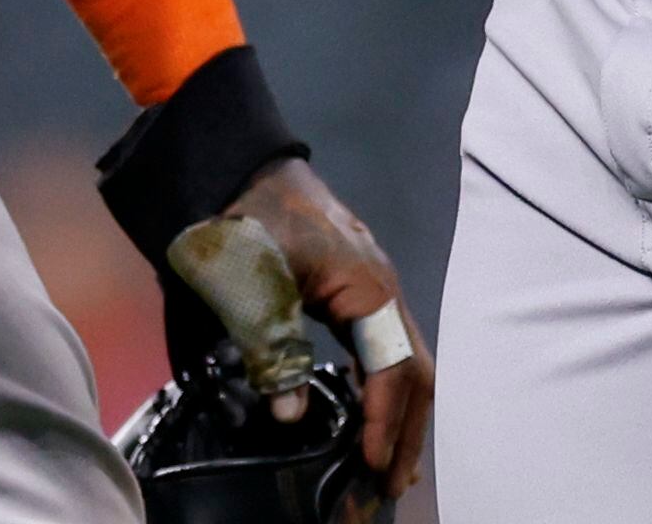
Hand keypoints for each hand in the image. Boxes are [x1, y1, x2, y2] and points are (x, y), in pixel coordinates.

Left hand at [228, 155, 432, 507]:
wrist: (237, 166)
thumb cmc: (247, 221)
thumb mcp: (252, 286)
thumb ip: (272, 349)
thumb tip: (291, 417)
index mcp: (370, 288)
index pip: (394, 368)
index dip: (384, 421)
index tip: (371, 466)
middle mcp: (384, 289)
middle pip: (415, 369)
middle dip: (405, 428)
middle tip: (390, 484)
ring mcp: (373, 287)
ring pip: (403, 359)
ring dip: (398, 412)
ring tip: (386, 462)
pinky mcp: (354, 289)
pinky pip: (384, 345)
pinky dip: (382, 386)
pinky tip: (367, 411)